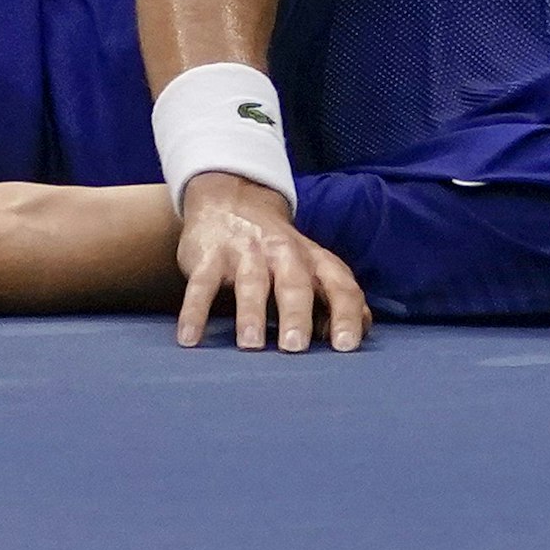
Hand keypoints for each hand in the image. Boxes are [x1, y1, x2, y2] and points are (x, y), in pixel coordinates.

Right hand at [174, 172, 369, 351]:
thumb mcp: (311, 267)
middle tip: (294, 348)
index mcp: (314, 259)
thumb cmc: (279, 252)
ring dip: (251, 314)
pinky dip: (194, 312)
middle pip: (294, 283)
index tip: (346, 346)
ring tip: (250, 345)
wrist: (230, 201)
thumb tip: (360, 334)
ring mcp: (245, 251)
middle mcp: (283, 252)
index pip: (339, 285)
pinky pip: (201, 285)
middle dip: (296, 315)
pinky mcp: (209, 255)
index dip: (345, 314)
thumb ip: (335, 299)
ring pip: (251, 282)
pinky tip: (189, 339)